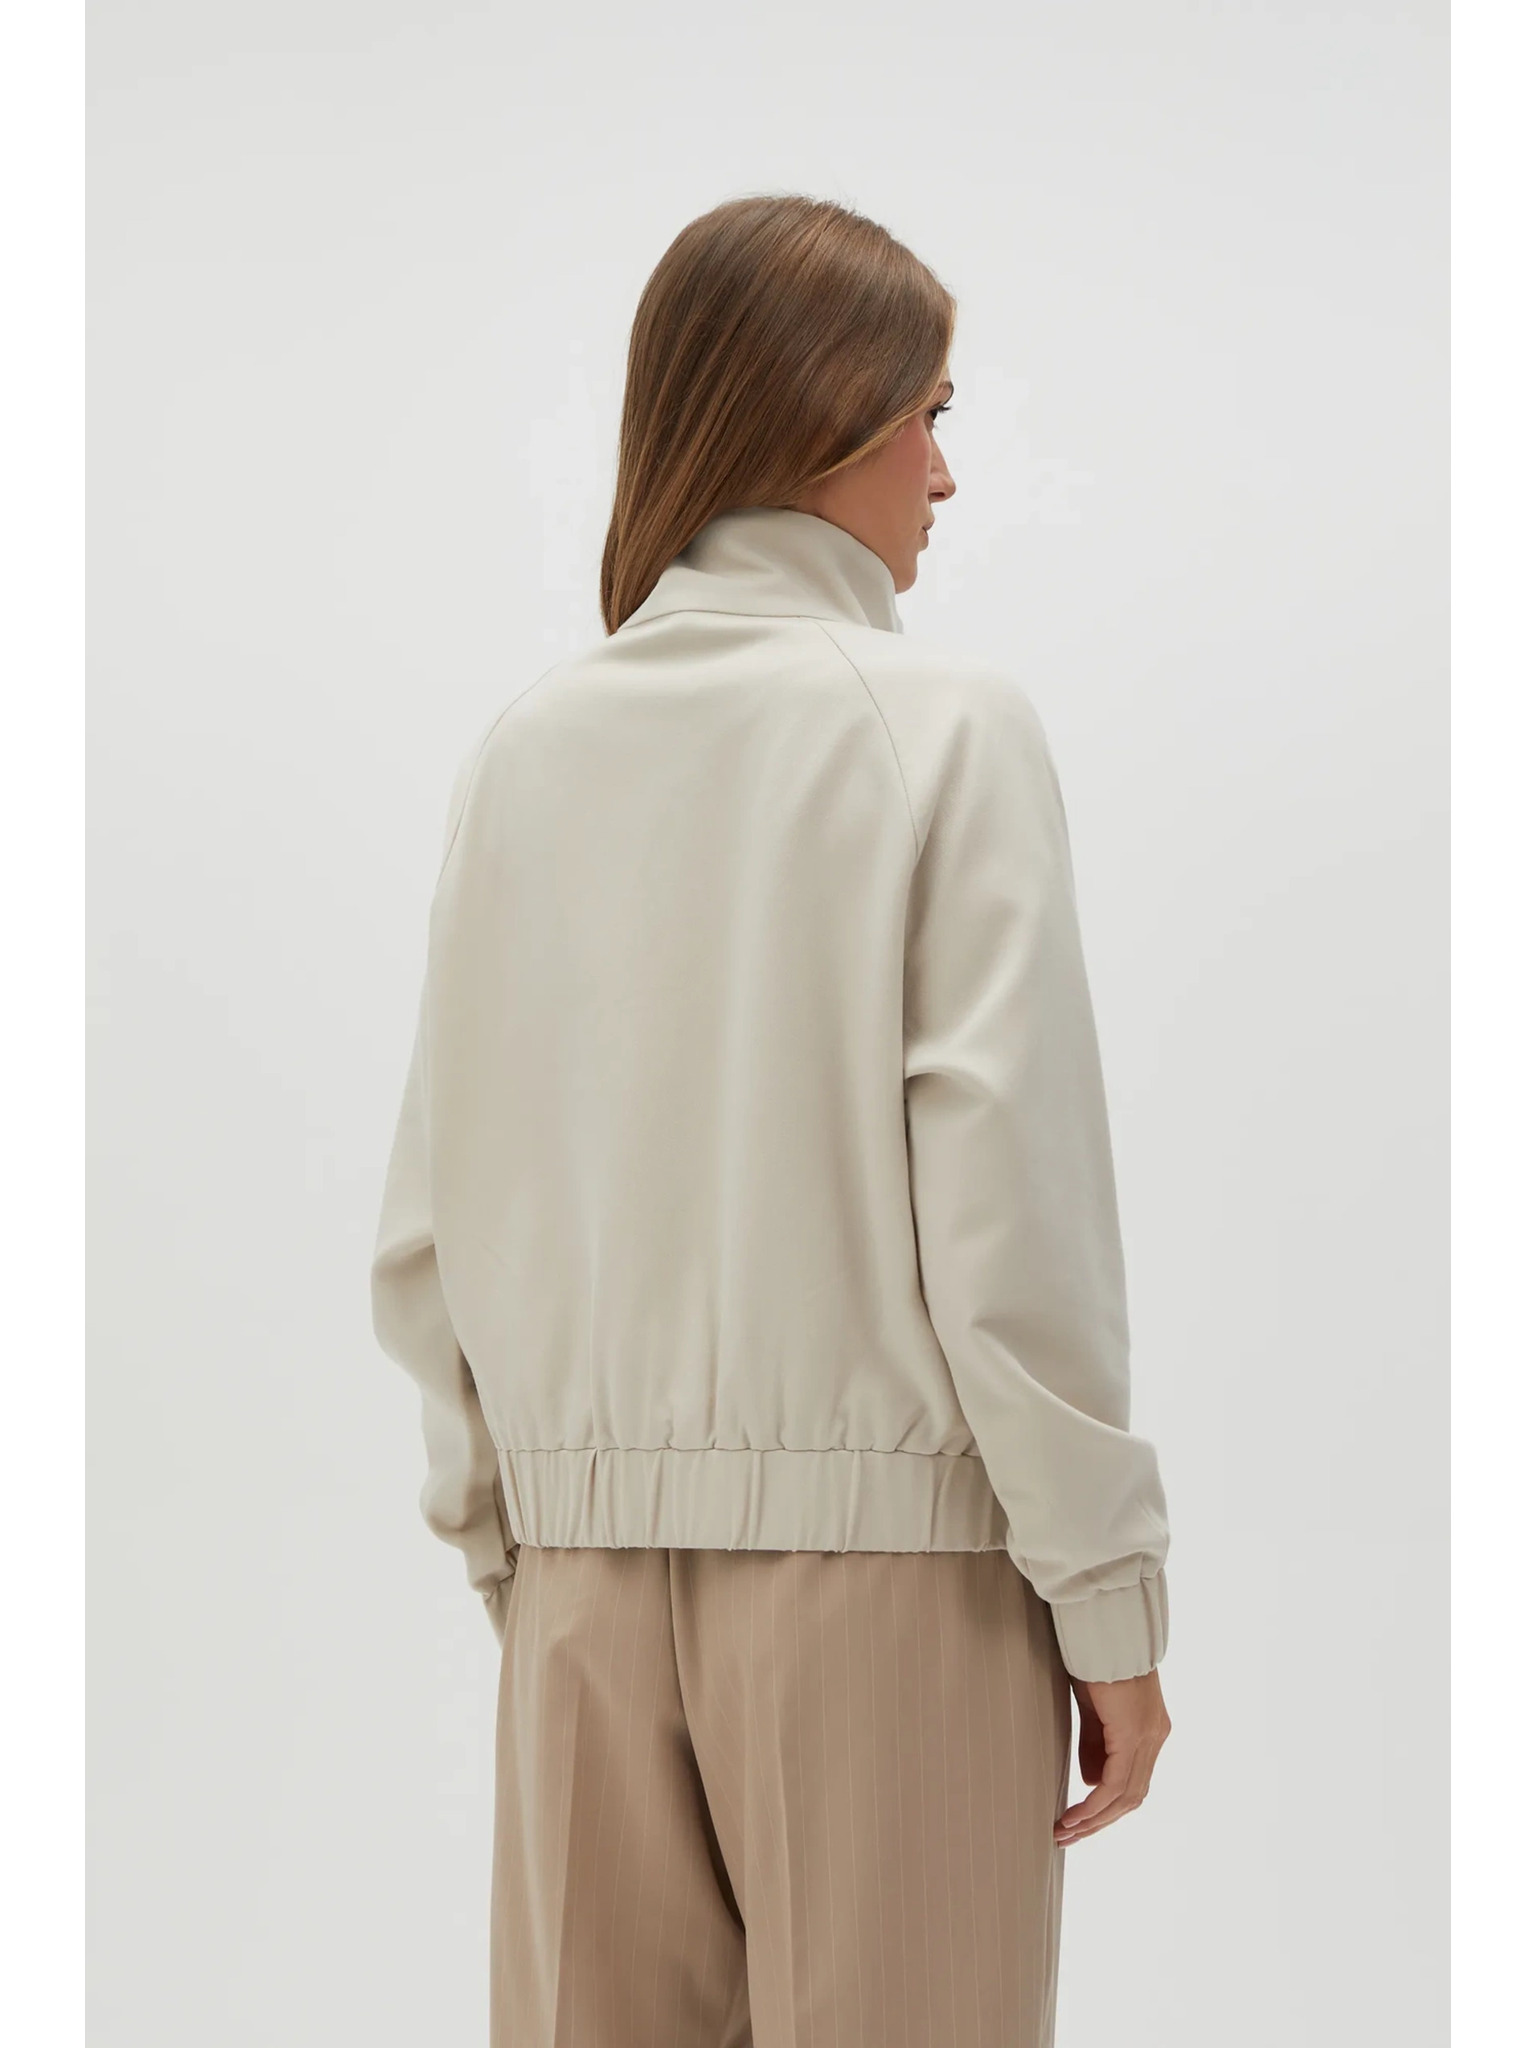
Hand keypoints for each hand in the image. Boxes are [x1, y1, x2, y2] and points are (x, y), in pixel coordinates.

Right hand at [1054, 1668, 1170, 1845]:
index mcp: (1148, 1730)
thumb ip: (1096, 1744)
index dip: (1106, 1806)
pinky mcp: (1134, 1733)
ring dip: (1095, 1818)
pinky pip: (1116, 1782)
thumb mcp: (1095, 1708)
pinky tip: (1074, 1815)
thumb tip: (1091, 1781)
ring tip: (1065, 1831)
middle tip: (1068, 1835)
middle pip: (1132, 1796)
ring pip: (1126, 1796)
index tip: (1078, 1820)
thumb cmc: (1097, 1659)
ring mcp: (1148, 1736)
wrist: (1106, 1629)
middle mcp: (1155, 1737)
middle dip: (1099, 1821)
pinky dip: (1095, 1803)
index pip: (1132, 1781)